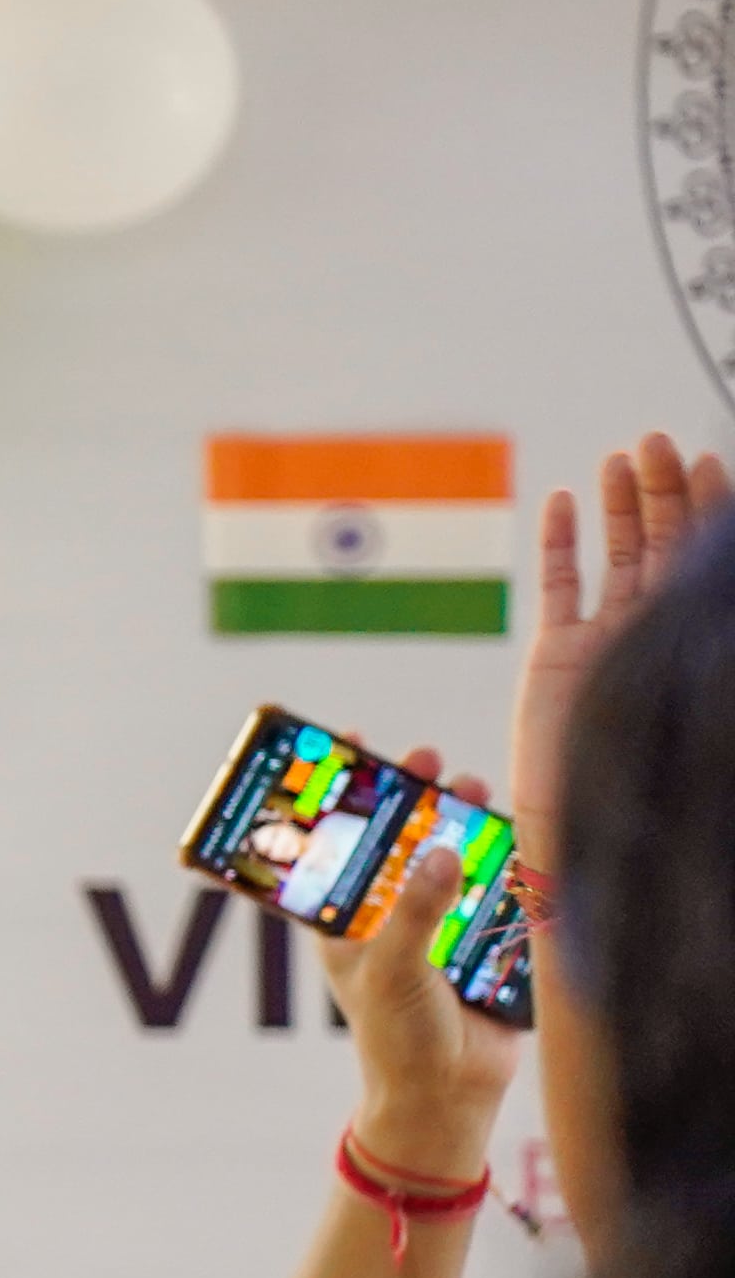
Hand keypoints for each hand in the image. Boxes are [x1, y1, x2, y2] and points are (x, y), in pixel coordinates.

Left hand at [327, 776, 522, 1179]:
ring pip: (447, 855)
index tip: (343, 747)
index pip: (331, 847)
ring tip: (470, 784)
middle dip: (411, 796)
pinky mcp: (481, 936)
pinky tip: (510, 831)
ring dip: (460, 818)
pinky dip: (501, 859)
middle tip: (423, 758)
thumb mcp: (393, 970)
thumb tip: (439, 852)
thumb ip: (416, 912)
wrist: (449, 1094)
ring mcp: (436, 921)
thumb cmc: (397, 1037)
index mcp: (343, 921)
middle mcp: (386, 913)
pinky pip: (492, 887)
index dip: (335, 799)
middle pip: (397, 839)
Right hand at [510, 438, 720, 894]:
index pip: (708, 559)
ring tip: (618, 459)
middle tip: (655, 444)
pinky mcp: (559, 657)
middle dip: (663, 491)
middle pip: (667, 546)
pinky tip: (563, 503)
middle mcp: (660, 634)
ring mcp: (609, 642)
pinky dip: (560, 543)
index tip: (706, 463)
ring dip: (619, 505)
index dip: (709, 510)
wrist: (589, 833)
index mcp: (698, 640)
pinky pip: (561, 588)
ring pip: (618, 556)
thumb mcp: (703, 698)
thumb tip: (730, 569)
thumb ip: (709, 633)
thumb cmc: (655, 783)